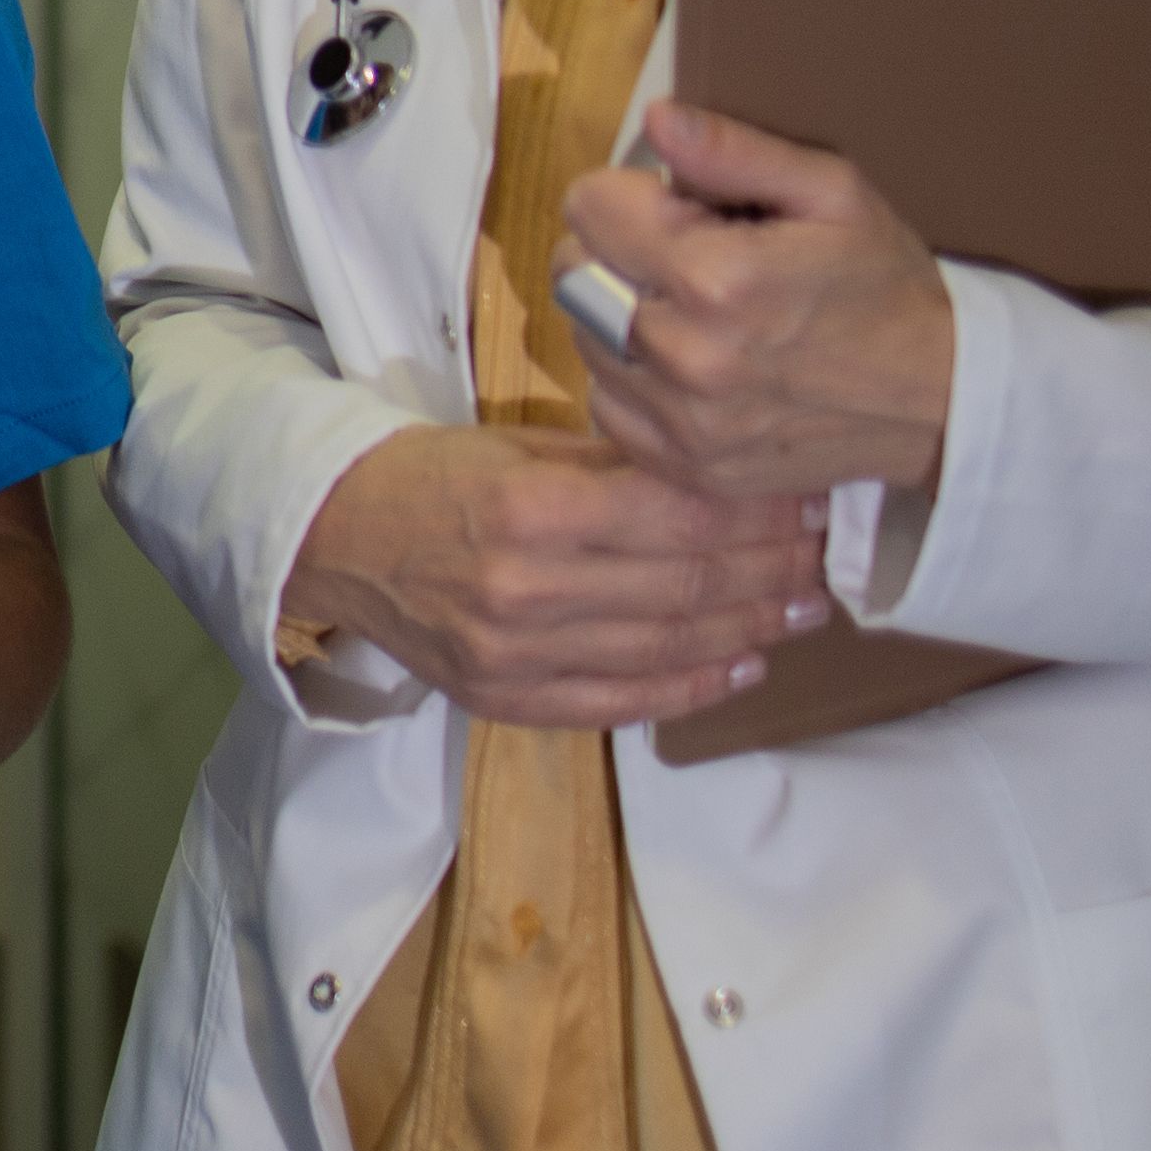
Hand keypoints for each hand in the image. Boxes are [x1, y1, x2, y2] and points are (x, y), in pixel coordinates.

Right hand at [286, 425, 829, 732]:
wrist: (329, 537)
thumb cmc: (430, 475)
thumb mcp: (521, 447)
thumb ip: (617, 468)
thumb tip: (724, 477)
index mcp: (535, 509)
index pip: (682, 517)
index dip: (758, 514)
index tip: (807, 501)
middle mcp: (529, 589)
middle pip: (687, 586)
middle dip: (769, 571)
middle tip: (821, 557)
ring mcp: (515, 654)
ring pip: (666, 649)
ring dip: (747, 631)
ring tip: (799, 610)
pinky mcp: (504, 696)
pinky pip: (617, 704)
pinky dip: (687, 691)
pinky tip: (739, 668)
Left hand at [561, 103, 957, 500]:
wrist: (939, 401)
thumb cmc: (884, 285)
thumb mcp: (832, 194)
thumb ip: (735, 153)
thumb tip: (657, 117)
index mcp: (716, 277)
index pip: (588, 208)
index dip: (626, 194)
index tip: (673, 206)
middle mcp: (685, 355)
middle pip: (575, 274)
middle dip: (614, 250)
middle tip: (679, 256)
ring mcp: (680, 421)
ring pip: (585, 338)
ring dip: (618, 314)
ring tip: (692, 310)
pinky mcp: (681, 465)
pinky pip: (607, 402)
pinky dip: (632, 378)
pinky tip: (690, 363)